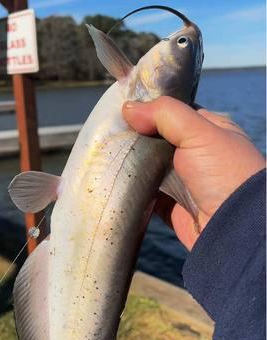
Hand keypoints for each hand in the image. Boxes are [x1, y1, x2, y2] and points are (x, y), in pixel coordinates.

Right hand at [122, 97, 264, 249]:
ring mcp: (183, 182)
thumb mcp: (200, 133)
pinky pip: (147, 195)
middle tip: (111, 133)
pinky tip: (118, 179)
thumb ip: (165, 114)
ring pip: (151, 168)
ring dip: (134, 164)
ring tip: (108, 154)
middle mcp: (197, 156)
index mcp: (209, 132)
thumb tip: (129, 108)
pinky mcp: (172, 206)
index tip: (125, 109)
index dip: (151, 111)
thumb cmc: (225, 174)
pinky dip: (135, 189)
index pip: (175, 115)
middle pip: (159, 141)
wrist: (233, 228)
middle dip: (138, 139)